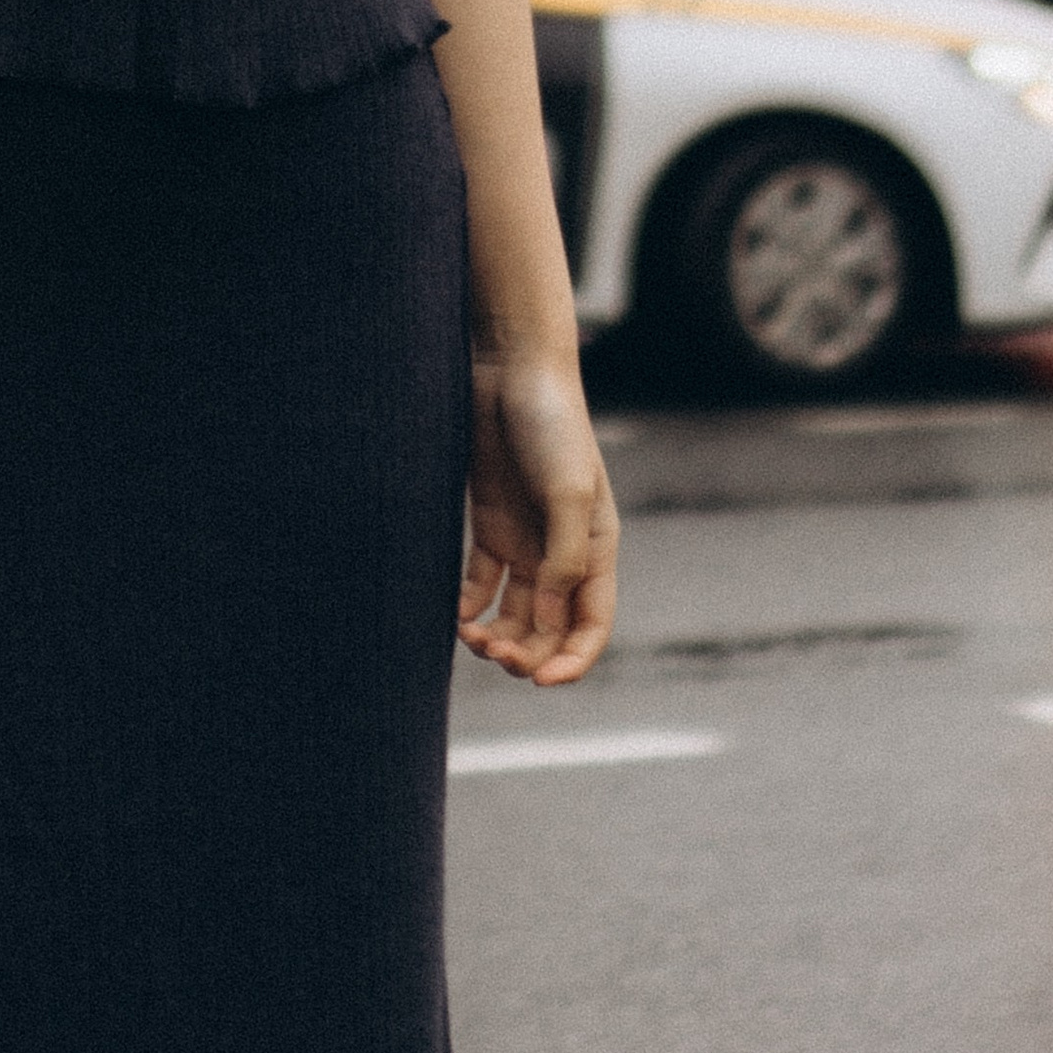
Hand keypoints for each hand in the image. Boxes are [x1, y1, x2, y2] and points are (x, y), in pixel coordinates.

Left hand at [459, 350, 617, 685]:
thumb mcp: (569, 493)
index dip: (572, 661)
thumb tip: (550, 618)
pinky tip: (455, 616)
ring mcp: (525, 541)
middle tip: (494, 654)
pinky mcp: (490, 525)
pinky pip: (481, 584)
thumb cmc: (552, 426)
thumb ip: (563, 559)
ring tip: (472, 638)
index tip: (542, 682)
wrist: (511, 370)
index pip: (590, 625)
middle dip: (527, 653)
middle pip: (549, 628)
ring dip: (498, 636)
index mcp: (596, 550)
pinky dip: (469, 607)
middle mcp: (562, 553)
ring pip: (515, 613)